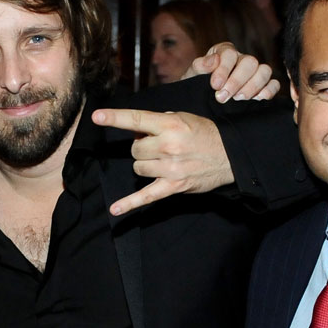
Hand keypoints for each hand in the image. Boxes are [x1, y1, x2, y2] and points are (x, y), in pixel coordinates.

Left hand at [91, 108, 232, 214]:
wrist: (231, 155)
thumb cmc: (204, 134)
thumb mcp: (183, 117)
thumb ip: (158, 121)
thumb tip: (137, 131)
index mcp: (170, 124)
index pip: (136, 119)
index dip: (114, 118)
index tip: (97, 117)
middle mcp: (168, 145)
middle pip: (135, 149)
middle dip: (143, 147)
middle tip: (160, 146)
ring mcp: (170, 168)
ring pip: (137, 168)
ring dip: (145, 165)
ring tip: (164, 161)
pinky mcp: (173, 186)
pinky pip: (146, 197)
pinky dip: (129, 204)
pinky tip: (115, 210)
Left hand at [183, 41, 278, 102]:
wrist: (200, 102)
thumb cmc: (196, 85)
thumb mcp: (193, 75)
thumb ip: (200, 66)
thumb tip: (213, 60)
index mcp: (224, 52)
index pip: (230, 53)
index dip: (224, 69)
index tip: (215, 85)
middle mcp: (241, 59)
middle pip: (250, 62)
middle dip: (237, 81)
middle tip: (222, 97)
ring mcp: (254, 73)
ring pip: (265, 71)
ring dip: (252, 86)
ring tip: (238, 99)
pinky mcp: (263, 86)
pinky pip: (274, 84)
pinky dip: (269, 91)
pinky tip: (257, 99)